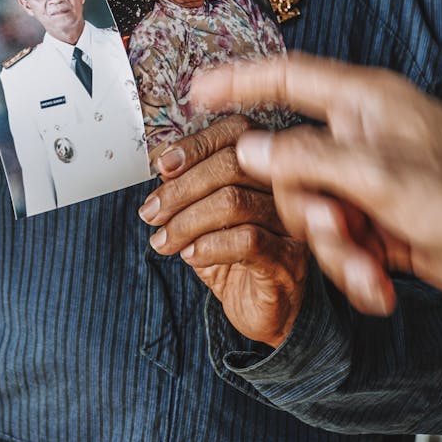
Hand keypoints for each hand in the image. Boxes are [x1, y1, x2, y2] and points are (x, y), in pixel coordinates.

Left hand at [139, 115, 308, 347]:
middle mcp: (284, 186)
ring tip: (163, 240)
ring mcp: (290, 222)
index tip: (161, 166)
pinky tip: (190, 256)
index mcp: (263, 165)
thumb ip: (188, 186)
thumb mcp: (203, 216)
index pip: (235, 132)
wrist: (261, 308)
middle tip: (150, 212)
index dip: (195, 144)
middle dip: (180, 189)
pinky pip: (247, 240)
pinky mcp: (288, 259)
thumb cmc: (231, 256)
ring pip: (234, 202)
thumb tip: (160, 164)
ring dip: (186, 221)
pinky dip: (209, 245)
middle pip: (231, 165)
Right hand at [191, 54, 441, 314]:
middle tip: (336, 229)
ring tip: (369, 271)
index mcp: (364, 104)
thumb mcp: (381, 178)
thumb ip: (309, 161)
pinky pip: (339, 242)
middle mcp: (361, 138)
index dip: (239, 81)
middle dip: (307, 211)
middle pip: (293, 167)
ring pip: (312, 211)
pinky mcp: (379, 223)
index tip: (197, 91)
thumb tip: (249, 151)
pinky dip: (355, 269)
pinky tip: (380, 287)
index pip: (287, 79)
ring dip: (335, 250)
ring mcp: (369, 182)